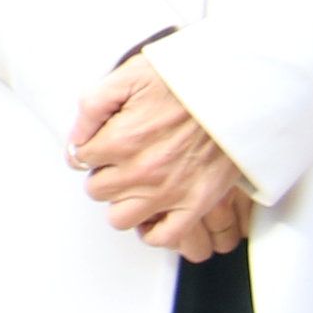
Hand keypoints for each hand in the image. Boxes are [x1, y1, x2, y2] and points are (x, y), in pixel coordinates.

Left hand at [71, 55, 253, 259]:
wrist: (237, 91)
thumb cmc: (186, 81)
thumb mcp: (128, 76)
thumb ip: (92, 106)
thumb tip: (75, 138)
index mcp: (120, 139)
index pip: (79, 158)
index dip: (90, 149)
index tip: (103, 142)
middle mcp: (140, 171)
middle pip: (96, 189)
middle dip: (104, 174)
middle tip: (122, 160)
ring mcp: (168, 192)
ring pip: (120, 218)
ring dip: (122, 203)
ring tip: (134, 186)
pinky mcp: (196, 204)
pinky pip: (163, 237)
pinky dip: (153, 231)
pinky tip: (153, 213)